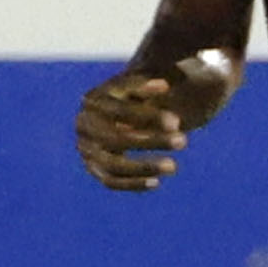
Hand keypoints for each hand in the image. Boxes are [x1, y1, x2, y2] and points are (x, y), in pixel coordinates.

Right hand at [77, 69, 190, 189]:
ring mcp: (86, 148)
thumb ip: (150, 83)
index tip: (176, 122)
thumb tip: (162, 86)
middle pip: (115, 139)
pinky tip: (156, 182)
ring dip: (143, 167)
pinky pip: (110, 181)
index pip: (118, 111)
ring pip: (111, 165)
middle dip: (150, 141)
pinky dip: (132, 184)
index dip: (147, 116)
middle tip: (183, 141)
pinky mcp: (93, 167)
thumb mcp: (143, 82)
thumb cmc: (138, 92)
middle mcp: (84, 125)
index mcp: (94, 100)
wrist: (121, 110)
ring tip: (173, 166)